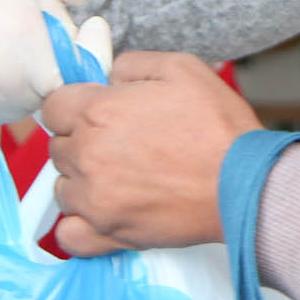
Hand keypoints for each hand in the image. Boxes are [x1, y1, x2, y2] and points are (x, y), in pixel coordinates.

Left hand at [46, 52, 266, 254]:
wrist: (247, 186)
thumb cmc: (218, 128)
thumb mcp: (182, 69)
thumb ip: (132, 64)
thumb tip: (108, 77)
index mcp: (99, 112)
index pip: (53, 106)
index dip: (74, 105)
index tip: (96, 111)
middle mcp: (88, 156)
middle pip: (58, 146)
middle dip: (82, 140)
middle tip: (120, 143)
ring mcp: (95, 199)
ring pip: (62, 188)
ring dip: (82, 181)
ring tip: (118, 178)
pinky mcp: (109, 234)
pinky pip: (69, 235)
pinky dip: (78, 225)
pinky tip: (100, 212)